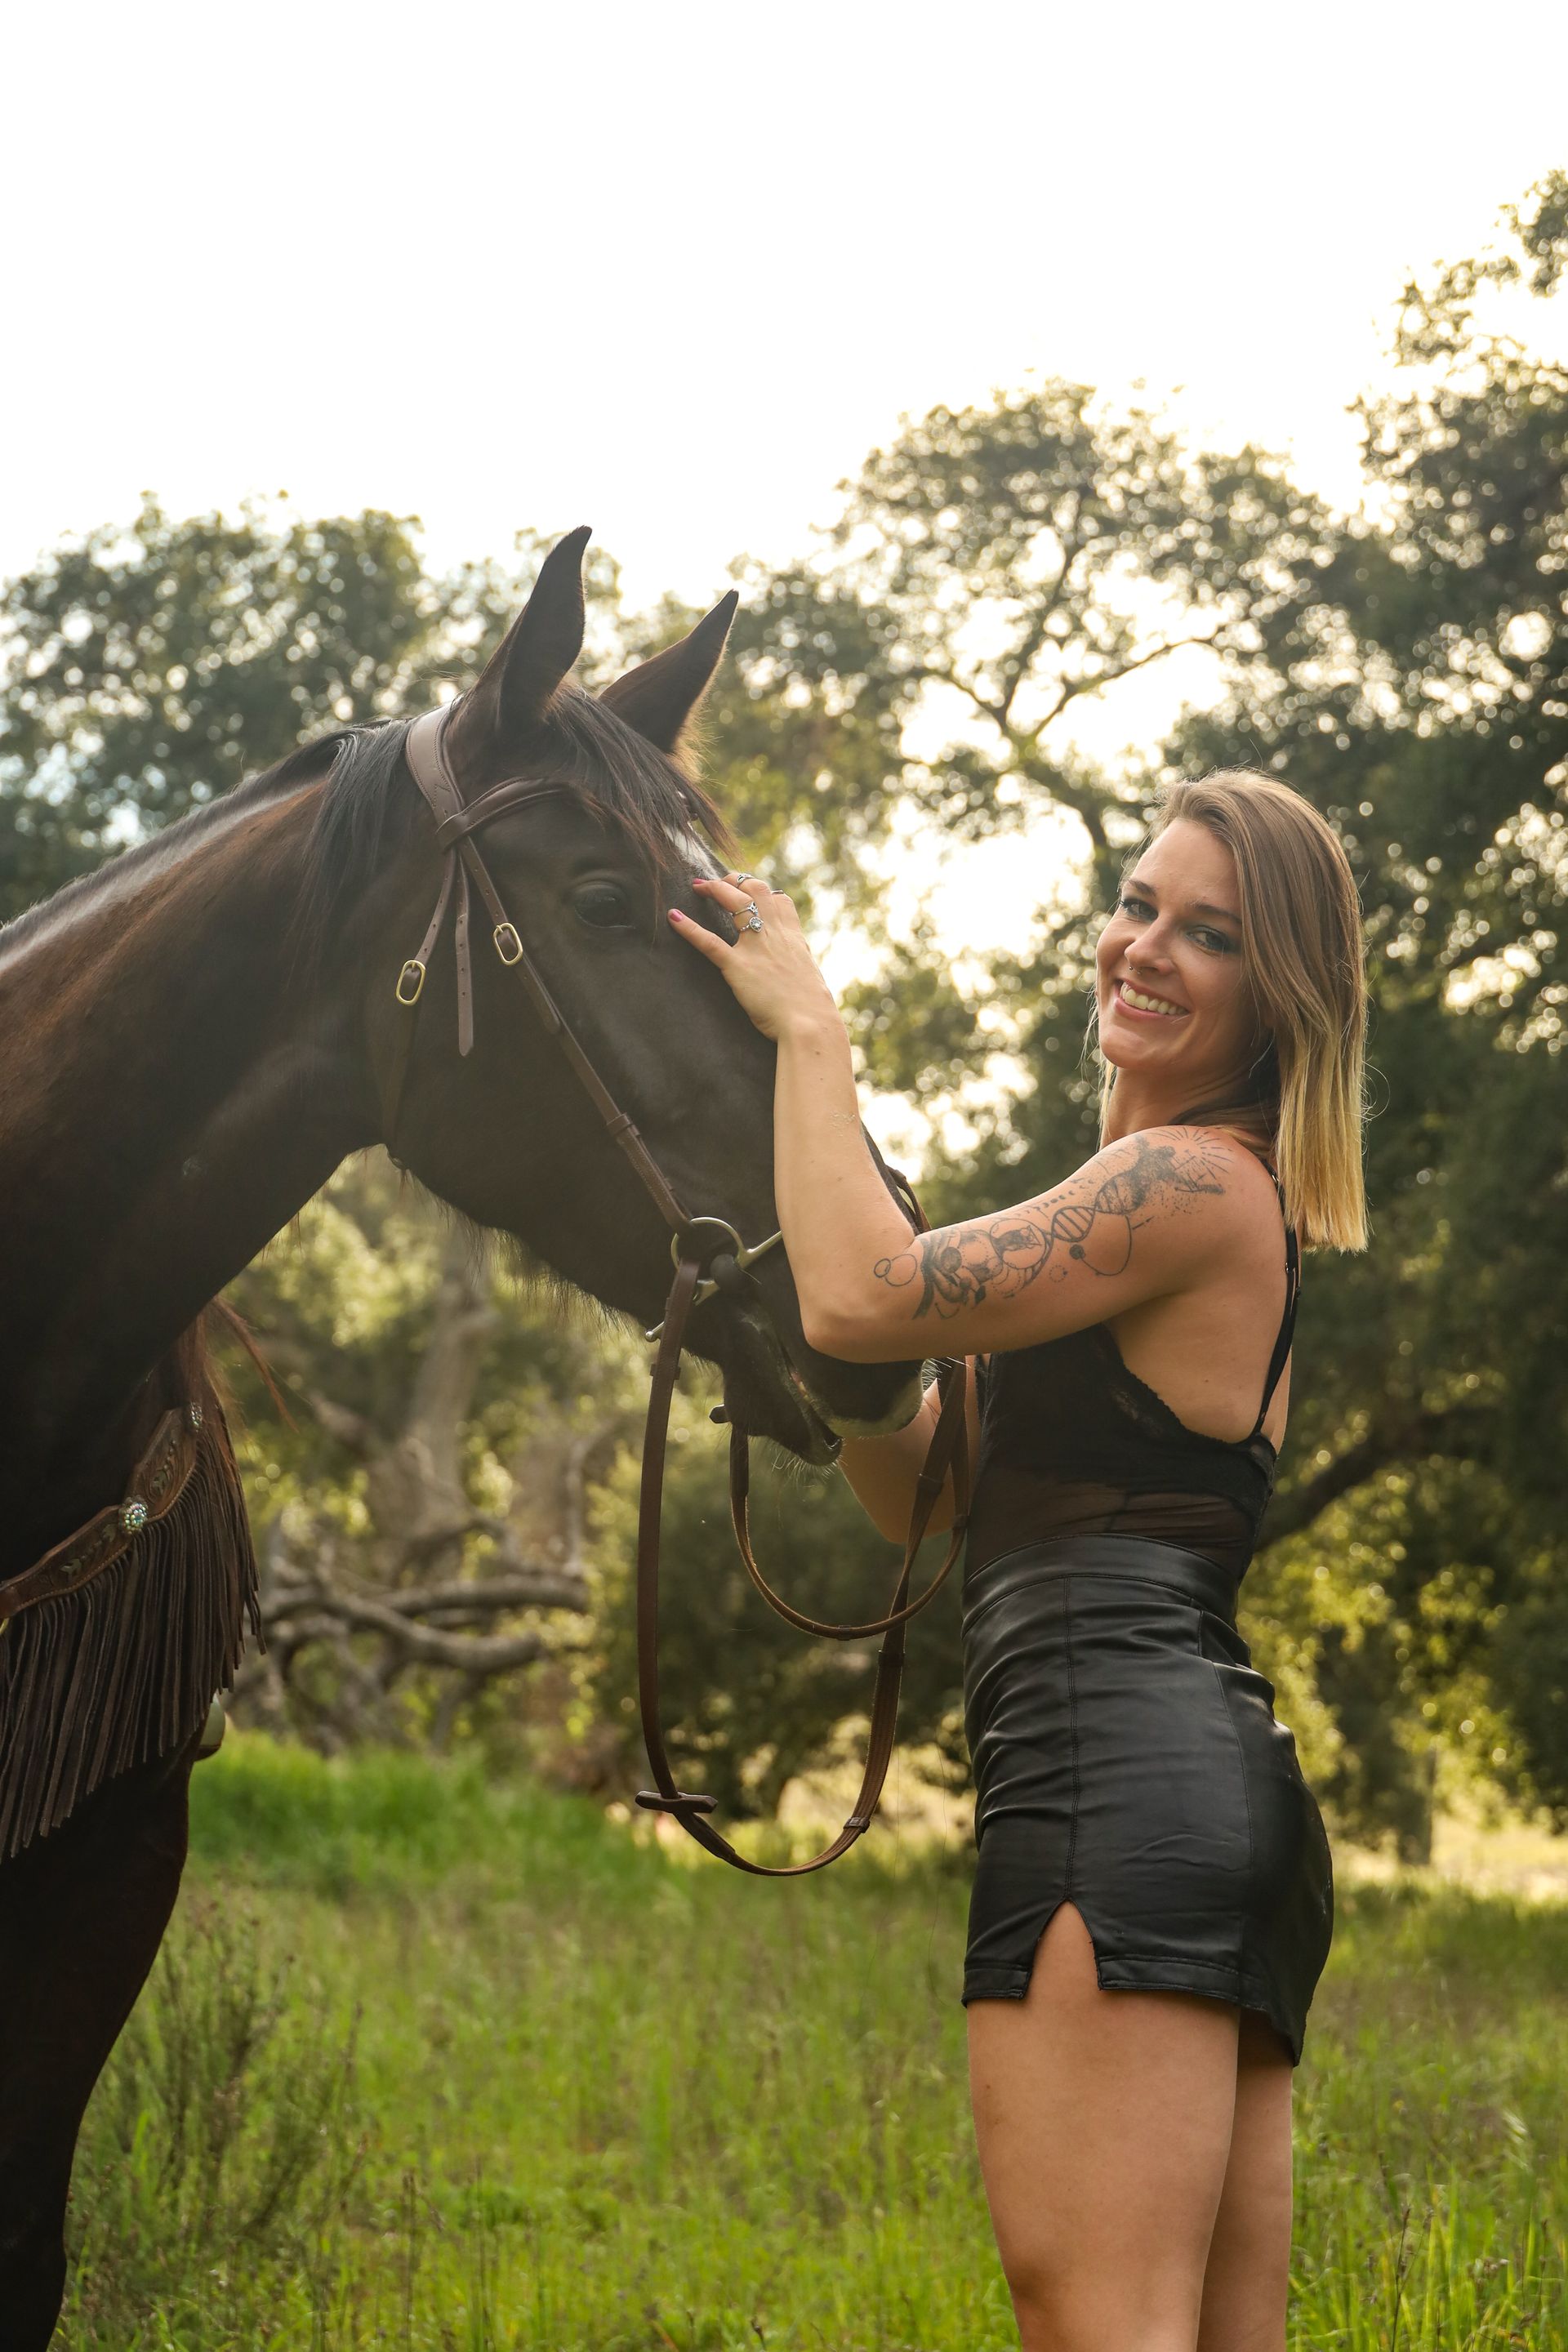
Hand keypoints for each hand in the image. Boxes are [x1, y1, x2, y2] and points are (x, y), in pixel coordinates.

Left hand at [669, 872, 841, 1042]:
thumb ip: (797, 962)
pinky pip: (710, 942)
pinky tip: (673, 917)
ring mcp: (756, 947)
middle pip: (755, 890)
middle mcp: (774, 934)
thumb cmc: (811, 1008)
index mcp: (792, 937)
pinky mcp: (738, 967)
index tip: (746, 891)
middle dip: (733, 880)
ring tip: (697, 886)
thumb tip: (796, 966)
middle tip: (715, 882)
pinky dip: (689, 928)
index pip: (778, 900)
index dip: (760, 892)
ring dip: (714, 888)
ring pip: (734, 902)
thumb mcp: (808, 975)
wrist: (810, 1023)